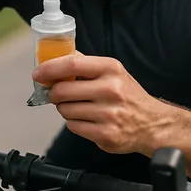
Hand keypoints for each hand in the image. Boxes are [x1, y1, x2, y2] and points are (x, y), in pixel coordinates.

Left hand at [33, 52, 169, 154]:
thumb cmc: (128, 96)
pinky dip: (74, 123)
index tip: (38, 74)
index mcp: (111, 69)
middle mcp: (111, 89)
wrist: (152, 124)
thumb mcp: (113, 72)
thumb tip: (55, 56)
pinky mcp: (105, 134)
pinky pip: (73, 127)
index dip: (49, 69)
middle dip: (54, 93)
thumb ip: (85, 64)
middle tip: (57, 94)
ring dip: (65, 109)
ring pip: (65, 110)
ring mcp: (109, 113)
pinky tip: (87, 120)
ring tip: (79, 107)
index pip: (72, 64)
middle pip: (63, 90)